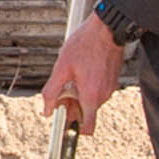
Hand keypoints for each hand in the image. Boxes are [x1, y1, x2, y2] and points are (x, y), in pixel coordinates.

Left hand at [38, 13, 123, 134]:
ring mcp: (109, 88)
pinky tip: (79, 72)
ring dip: (78, 95)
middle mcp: (103, 96)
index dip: (74, 129)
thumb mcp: (62, 68)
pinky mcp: (111, 80)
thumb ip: (52, 92)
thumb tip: (47, 110)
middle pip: (86, 113)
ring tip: (70, 77)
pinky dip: (87, 87)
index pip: (87, 128)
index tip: (63, 122)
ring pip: (90, 101)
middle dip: (71, 107)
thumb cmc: (85, 44)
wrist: (106, 29)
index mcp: (91, 96)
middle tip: (61, 91)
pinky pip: (97, 91)